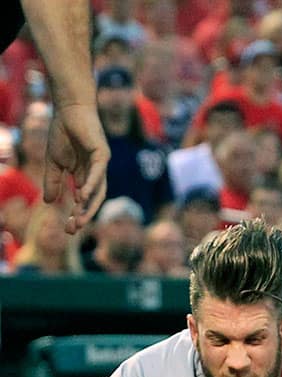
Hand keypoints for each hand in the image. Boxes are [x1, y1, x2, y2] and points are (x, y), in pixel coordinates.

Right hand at [45, 103, 109, 234]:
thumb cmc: (63, 133)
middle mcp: (96, 173)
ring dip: (89, 205)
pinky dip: (90, 185)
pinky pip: (97, 174)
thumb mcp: (54, 162)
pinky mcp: (102, 154)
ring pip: (98, 190)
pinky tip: (82, 196)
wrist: (70, 110)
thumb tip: (48, 202)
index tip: (67, 230)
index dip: (76, 214)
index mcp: (84, 176)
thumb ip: (53, 181)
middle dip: (84, 215)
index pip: (83, 200)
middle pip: (93, 199)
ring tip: (79, 219)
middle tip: (73, 230)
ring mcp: (101, 164)